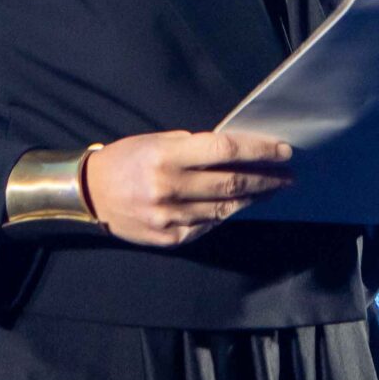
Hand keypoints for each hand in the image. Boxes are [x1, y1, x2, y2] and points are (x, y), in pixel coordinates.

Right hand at [85, 130, 293, 246]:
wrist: (90, 194)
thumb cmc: (126, 159)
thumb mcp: (157, 141)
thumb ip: (195, 147)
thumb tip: (236, 152)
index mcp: (167, 156)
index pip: (225, 150)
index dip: (259, 150)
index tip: (283, 150)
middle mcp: (170, 188)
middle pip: (232, 183)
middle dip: (266, 178)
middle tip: (288, 174)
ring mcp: (171, 217)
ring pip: (225, 208)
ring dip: (253, 198)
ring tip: (272, 189)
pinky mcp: (170, 238)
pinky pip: (208, 226)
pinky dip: (227, 213)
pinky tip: (240, 204)